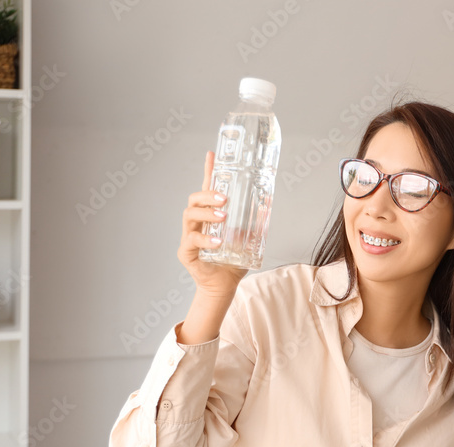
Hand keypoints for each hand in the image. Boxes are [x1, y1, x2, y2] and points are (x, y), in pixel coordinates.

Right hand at [178, 151, 248, 298]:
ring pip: (189, 215)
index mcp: (210, 216)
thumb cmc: (233, 261)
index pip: (207, 188)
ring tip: (223, 217)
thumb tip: (267, 203)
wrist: (224, 286)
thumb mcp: (248, 239)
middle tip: (225, 199)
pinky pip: (192, 240)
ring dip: (206, 213)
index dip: (209, 171)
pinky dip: (205, 239)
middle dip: (208, 194)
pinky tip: (217, 241)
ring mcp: (189, 236)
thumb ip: (255, 222)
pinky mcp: (187, 252)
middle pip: (194, 199)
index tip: (212, 154)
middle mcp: (197, 222)